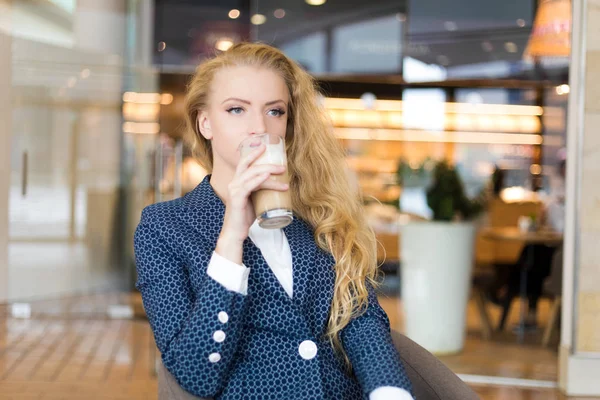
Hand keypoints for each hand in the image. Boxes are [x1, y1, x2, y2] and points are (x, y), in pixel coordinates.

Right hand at [216, 143, 288, 263]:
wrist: (235, 232)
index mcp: (237, 181)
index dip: (253, 152)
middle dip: (267, 162)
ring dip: (269, 171)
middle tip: (282, 165)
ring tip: (283, 172)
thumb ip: (260, 191)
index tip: (264, 145)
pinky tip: (266, 176)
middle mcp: (234, 183)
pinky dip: (258, 180)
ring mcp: (234, 190)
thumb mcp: (254, 199)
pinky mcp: (237, 199)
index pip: (244, 162)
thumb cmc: (245, 217)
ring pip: (253, 175)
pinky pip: (249, 186)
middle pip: (250, 166)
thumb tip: (278, 185)